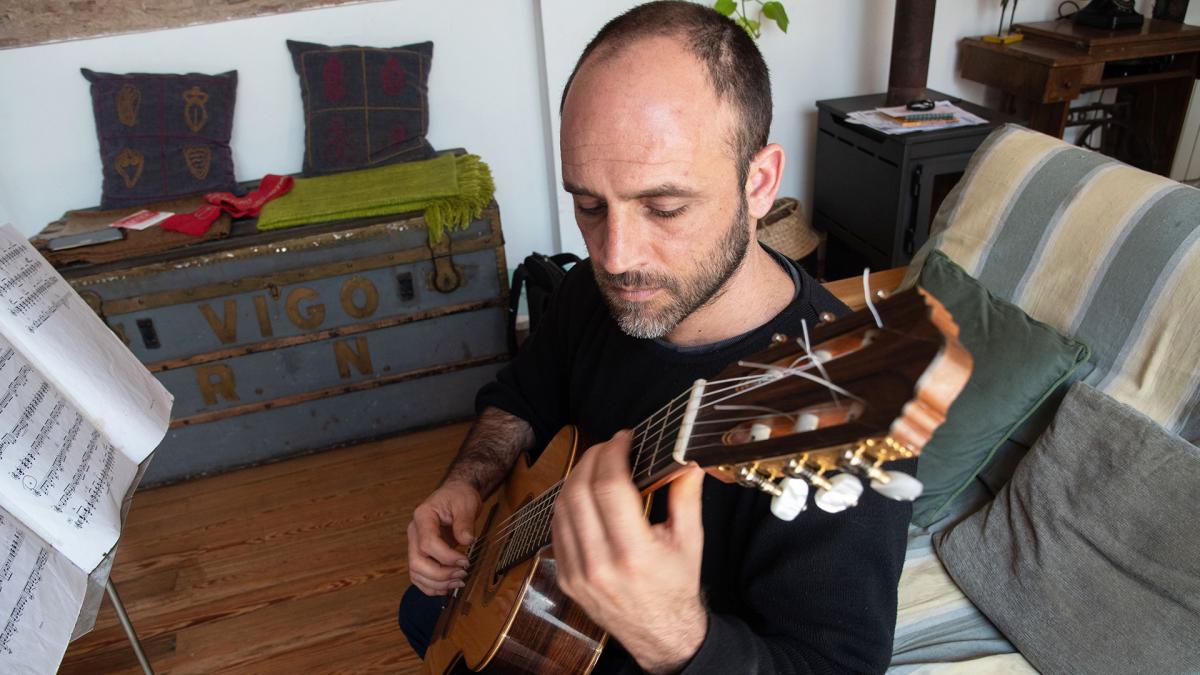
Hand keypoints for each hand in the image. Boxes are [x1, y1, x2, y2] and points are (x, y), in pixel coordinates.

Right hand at [406, 480, 479, 595]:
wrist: (454, 495)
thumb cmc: (458, 496)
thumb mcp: (466, 503)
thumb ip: (464, 522)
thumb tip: (466, 541)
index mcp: (423, 517)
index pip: (427, 543)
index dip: (446, 557)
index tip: (465, 561)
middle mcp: (414, 532)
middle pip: (417, 562)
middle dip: (440, 574)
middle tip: (462, 574)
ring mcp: (415, 545)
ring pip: (416, 573)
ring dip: (438, 583)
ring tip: (459, 582)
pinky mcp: (421, 555)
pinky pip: (419, 577)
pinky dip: (432, 587)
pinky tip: (447, 587)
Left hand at [551, 431, 707, 673]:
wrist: (660, 634)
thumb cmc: (676, 586)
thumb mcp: (690, 541)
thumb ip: (686, 497)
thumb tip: (688, 460)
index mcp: (634, 553)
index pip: (610, 487)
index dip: (613, 453)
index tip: (623, 438)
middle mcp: (600, 564)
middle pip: (579, 491)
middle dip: (592, 458)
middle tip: (609, 446)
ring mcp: (578, 573)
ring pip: (561, 507)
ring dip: (576, 477)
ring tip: (596, 464)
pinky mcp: (566, 578)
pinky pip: (557, 528)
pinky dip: (567, 503)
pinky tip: (583, 492)